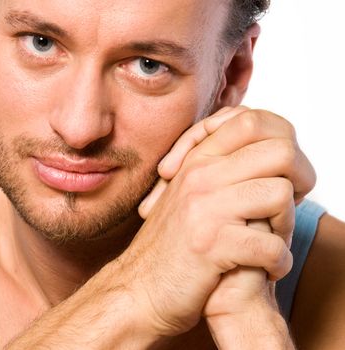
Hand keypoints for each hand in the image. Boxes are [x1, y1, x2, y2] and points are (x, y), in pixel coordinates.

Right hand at [113, 107, 314, 337]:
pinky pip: (271, 245)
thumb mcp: (190, 194)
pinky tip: (266, 268)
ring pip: (279, 194)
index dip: (280, 143)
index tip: (281, 173)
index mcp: (197, 160)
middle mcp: (201, 176)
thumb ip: (219, 168)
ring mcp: (205, 208)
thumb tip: (267, 151)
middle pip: (279, 152)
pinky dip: (278, 262)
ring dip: (286, 224)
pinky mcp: (210, 245)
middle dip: (298, 179)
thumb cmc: (173, 243)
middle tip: (286, 206)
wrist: (142, 286)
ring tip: (273, 240)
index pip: (251, 121)